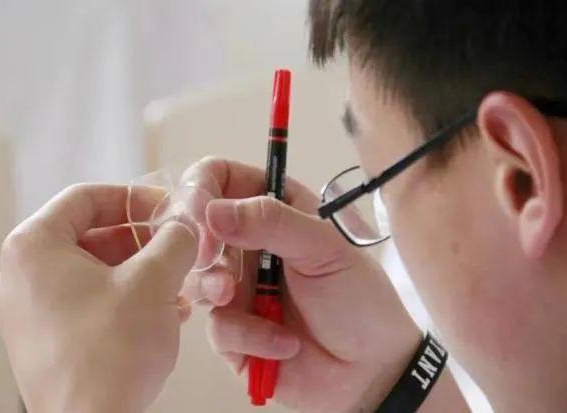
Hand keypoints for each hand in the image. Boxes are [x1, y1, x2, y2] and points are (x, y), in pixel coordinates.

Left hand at [0, 184, 198, 412]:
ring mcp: (30, 312)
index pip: (84, 199)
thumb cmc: (110, 353)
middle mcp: (21, 277)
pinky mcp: (45, 341)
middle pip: (90, 235)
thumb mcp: (154, 281)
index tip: (164, 208)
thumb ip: (174, 241)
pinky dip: (125, 297)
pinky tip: (164, 310)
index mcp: (33, 249)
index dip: (132, 198)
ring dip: (140, 270)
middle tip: (176, 245)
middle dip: (142, 239)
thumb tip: (185, 225)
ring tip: (178, 282)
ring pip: (93, 271)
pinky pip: (88, 302)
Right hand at [182, 158, 421, 412]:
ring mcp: (239, 289)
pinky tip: (284, 342)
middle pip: (195, 226)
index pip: (223, 179)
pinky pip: (217, 327)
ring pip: (196, 277)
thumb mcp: (326, 248)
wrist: (371, 371)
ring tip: (235, 297)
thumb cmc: (361, 301)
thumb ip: (272, 221)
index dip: (203, 187)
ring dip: (214, 288)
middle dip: (199, 243)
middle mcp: (250, 246)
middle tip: (212, 258)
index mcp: (275, 211)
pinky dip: (249, 335)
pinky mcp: (235, 332)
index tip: (200, 210)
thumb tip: (213, 209)